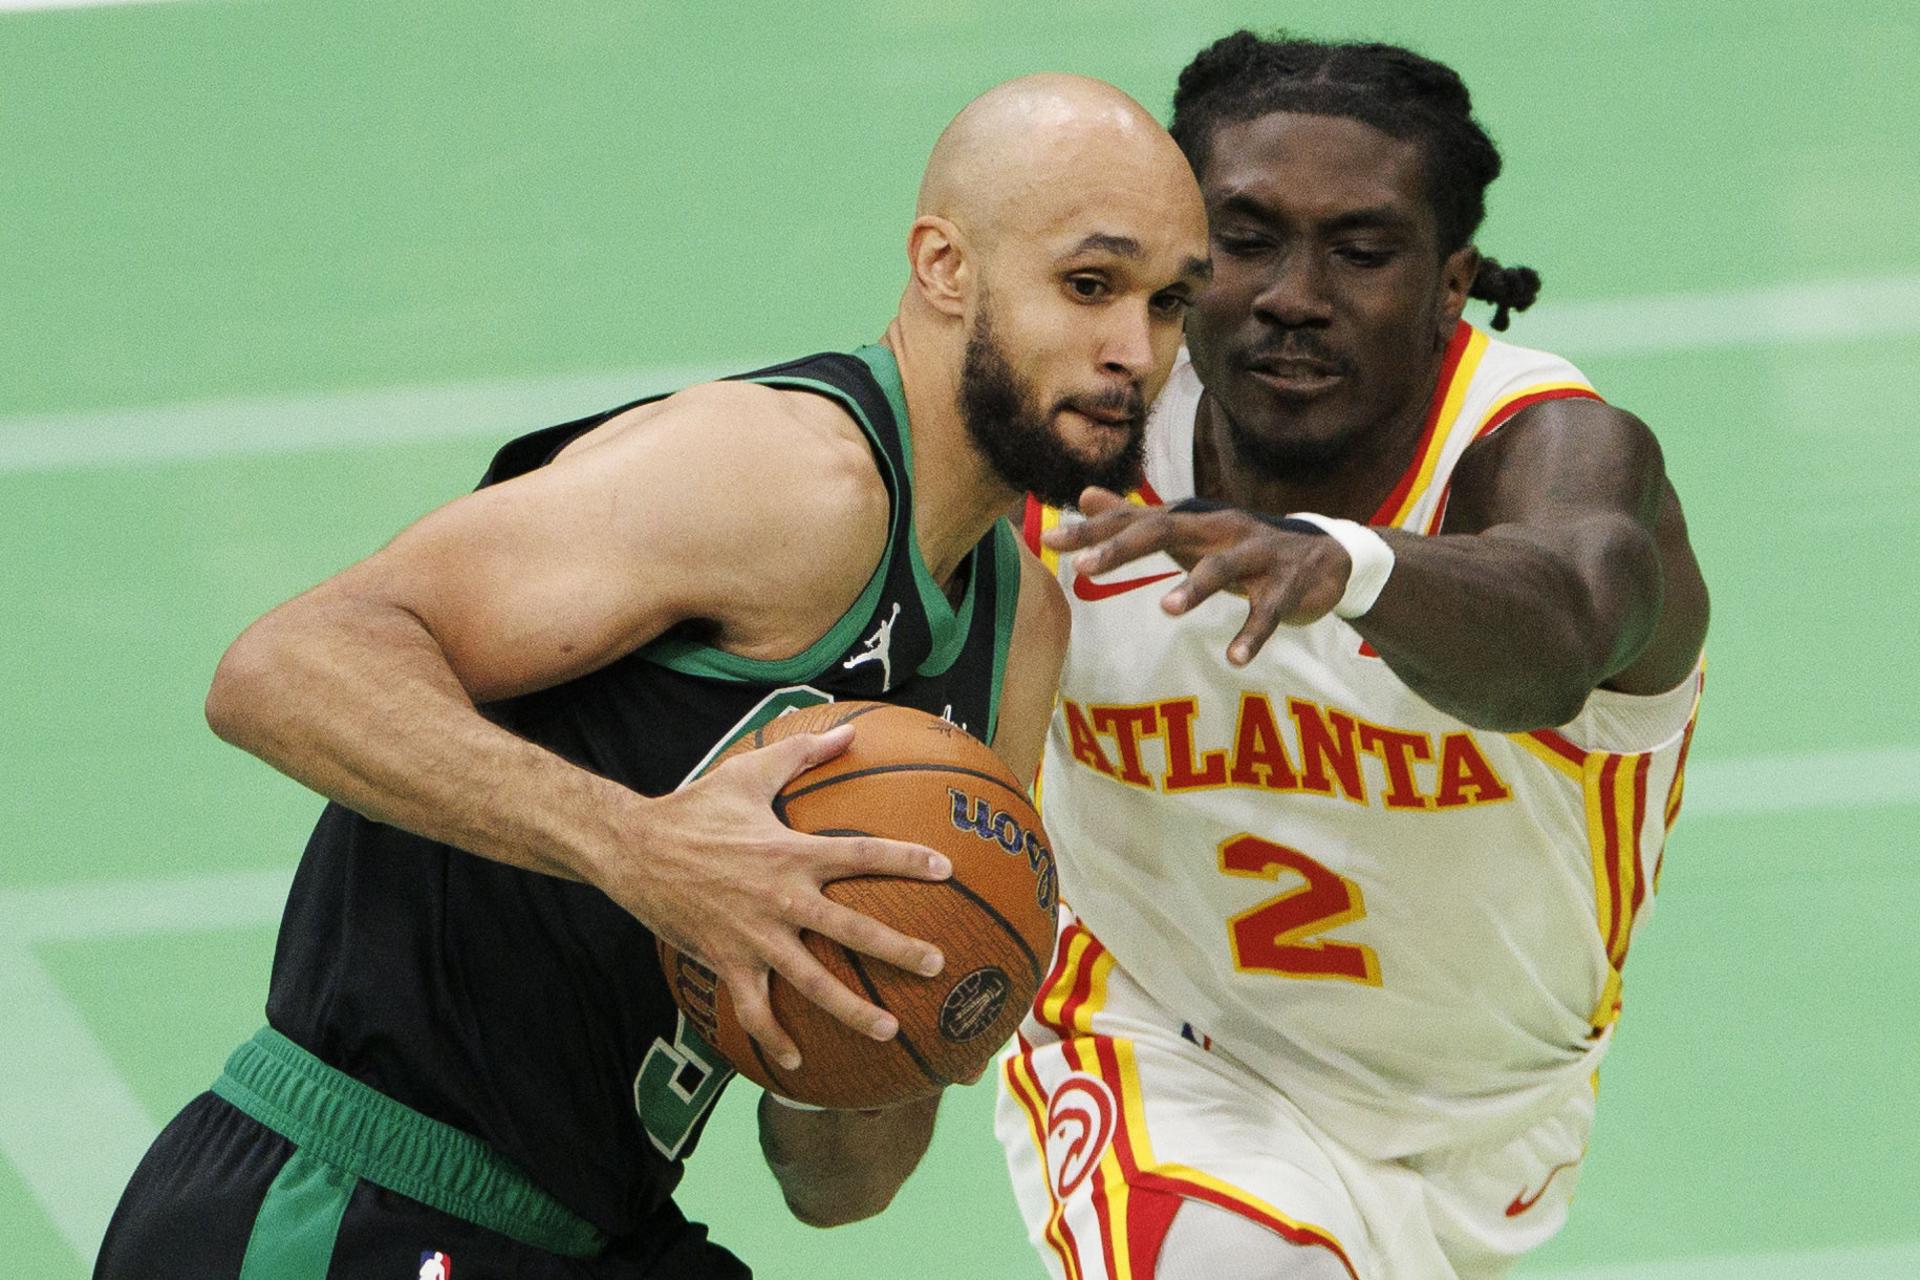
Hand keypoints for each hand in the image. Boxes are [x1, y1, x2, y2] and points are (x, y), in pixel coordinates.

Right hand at [603, 724, 950, 1070]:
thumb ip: (803, 753)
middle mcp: (781, 898)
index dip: (907, 861)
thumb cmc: (694, 808)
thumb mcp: (749, 772)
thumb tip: (848, 730)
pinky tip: (798, 1062)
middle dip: (898, 949)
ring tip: (889, 1029)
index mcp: (792, 852)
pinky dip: (774, 1037)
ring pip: (812, 981)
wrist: (632, 849)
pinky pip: (755, 1009)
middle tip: (936, 964)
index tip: (945, 869)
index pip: (863, 855)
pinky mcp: (727, 961)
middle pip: (851, 929)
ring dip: (851, 1009)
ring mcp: (755, 936)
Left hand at [1046, 486, 1351, 665]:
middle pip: (1167, 532)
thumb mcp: (1189, 531)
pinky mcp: (1287, 585)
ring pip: (1223, 567)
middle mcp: (1220, 530)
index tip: (1050, 542)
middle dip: (1124, 548)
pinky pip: (1269, 611)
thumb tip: (1084, 496)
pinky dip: (1252, 635)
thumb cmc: (1242, 547)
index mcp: (1192, 522)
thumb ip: (1136, 517)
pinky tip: (1235, 659)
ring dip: (1196, 587)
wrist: (1326, 557)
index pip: (1135, 521)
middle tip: (1085, 567)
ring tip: (1166, 608)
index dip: (1092, 532)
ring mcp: (1256, 556)